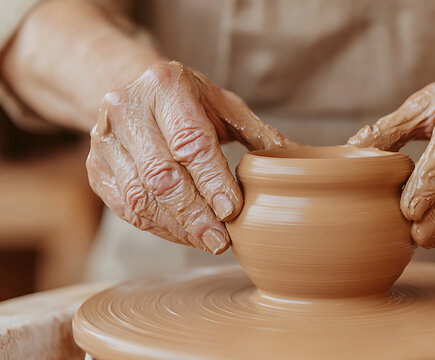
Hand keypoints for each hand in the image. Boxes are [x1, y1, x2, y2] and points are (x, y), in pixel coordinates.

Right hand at [87, 61, 291, 253]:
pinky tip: (184, 235)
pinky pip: (125, 209)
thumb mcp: (226, 107)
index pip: (190, 142)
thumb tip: (304, 163)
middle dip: (195, 215)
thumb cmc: (190, 102)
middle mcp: (126, 108)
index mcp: (165, 85)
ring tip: (207, 242)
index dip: (212, 181)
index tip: (233, 211)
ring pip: (140, 197)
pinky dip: (158, 228)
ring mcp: (104, 140)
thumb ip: (260, 136)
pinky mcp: (95, 168)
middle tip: (221, 242)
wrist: (135, 91)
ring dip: (177, 227)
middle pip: (161, 175)